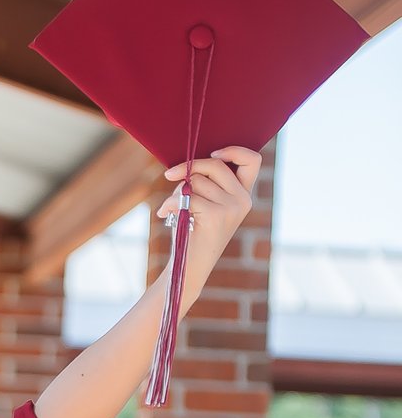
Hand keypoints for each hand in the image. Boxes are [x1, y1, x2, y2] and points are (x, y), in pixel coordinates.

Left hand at [154, 145, 262, 299]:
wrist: (189, 268)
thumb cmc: (193, 233)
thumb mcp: (206, 204)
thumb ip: (207, 182)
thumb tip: (189, 163)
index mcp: (244, 195)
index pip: (252, 160)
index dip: (234, 150)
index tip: (212, 153)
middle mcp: (243, 200)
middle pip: (215, 164)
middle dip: (189, 168)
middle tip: (169, 175)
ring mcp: (232, 208)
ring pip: (198, 180)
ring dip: (178, 191)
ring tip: (174, 208)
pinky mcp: (216, 216)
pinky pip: (187, 196)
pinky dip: (170, 203)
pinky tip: (164, 214)